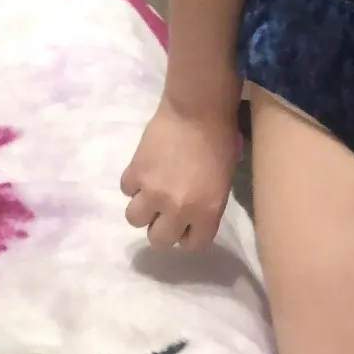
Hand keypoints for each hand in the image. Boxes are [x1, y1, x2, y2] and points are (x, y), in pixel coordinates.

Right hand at [120, 100, 238, 251]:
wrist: (198, 108)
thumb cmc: (222, 138)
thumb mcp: (226, 177)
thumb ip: (211, 198)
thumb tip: (201, 200)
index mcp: (207, 212)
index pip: (193, 245)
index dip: (190, 235)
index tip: (189, 224)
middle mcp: (177, 209)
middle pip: (159, 240)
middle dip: (162, 229)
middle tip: (166, 213)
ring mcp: (152, 192)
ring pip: (135, 219)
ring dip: (143, 209)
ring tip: (151, 194)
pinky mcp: (135, 172)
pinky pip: (127, 190)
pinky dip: (134, 184)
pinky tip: (144, 172)